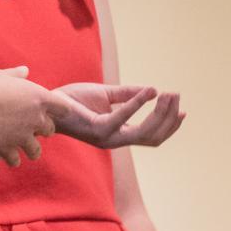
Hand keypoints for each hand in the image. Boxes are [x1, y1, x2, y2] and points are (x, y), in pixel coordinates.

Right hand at [0, 67, 61, 164]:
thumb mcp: (0, 75)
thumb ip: (15, 74)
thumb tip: (25, 70)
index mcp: (39, 98)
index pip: (64, 108)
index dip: (58, 109)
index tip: (50, 109)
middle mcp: (36, 119)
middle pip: (50, 129)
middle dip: (43, 129)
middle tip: (32, 127)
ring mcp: (24, 136)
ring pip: (36, 150)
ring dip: (32, 150)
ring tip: (26, 149)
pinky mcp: (9, 149)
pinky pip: (15, 160)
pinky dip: (13, 160)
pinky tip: (10, 159)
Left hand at [52, 84, 184, 148]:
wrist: (48, 102)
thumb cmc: (74, 100)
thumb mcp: (106, 95)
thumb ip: (128, 95)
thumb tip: (152, 90)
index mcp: (119, 133)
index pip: (152, 136)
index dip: (169, 125)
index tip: (182, 110)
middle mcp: (115, 139)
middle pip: (153, 136)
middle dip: (168, 117)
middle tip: (176, 96)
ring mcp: (107, 137)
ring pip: (144, 132)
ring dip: (159, 113)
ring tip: (167, 94)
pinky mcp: (97, 129)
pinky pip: (122, 117)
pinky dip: (137, 105)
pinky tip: (147, 93)